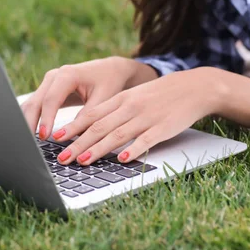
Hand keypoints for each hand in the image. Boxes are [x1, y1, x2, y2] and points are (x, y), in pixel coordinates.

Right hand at [21, 57, 156, 139]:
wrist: (110, 70)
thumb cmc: (109, 82)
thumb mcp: (103, 99)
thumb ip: (88, 116)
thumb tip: (73, 138)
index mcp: (68, 75)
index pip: (51, 99)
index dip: (46, 119)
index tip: (45, 137)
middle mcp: (54, 76)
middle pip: (35, 102)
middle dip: (30, 124)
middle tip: (30, 145)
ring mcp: (48, 83)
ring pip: (31, 104)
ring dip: (27, 123)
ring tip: (28, 144)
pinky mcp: (48, 90)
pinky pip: (35, 106)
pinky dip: (32, 120)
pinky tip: (32, 136)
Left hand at [52, 68, 218, 165]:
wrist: (192, 88)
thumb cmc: (159, 95)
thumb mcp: (133, 97)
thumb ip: (114, 110)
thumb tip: (89, 125)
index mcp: (121, 99)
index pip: (92, 115)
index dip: (73, 127)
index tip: (57, 138)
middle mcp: (130, 108)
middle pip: (99, 127)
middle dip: (78, 144)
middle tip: (62, 157)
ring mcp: (146, 118)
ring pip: (117, 135)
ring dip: (98, 149)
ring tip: (82, 161)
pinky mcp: (162, 128)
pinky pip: (145, 140)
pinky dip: (133, 150)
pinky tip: (122, 159)